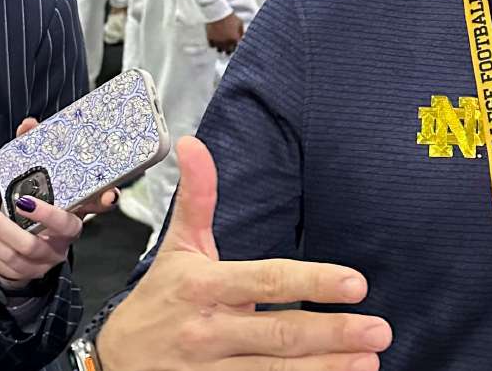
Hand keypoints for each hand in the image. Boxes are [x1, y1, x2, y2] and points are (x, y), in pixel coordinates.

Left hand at [0, 119, 118, 287]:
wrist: (20, 256)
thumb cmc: (33, 212)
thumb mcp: (38, 186)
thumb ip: (34, 155)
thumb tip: (28, 124)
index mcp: (76, 211)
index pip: (98, 205)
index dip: (106, 200)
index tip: (109, 195)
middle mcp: (66, 235)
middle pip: (67, 227)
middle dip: (47, 214)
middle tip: (23, 201)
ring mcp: (49, 254)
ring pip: (31, 246)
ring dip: (6, 229)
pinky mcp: (27, 269)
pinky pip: (9, 259)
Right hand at [97, 137, 391, 370]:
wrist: (112, 361)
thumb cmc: (160, 299)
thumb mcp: (178, 248)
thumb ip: (197, 197)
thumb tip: (193, 143)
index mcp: (204, 286)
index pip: (268, 280)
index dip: (313, 281)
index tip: (356, 283)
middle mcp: (208, 331)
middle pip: (279, 332)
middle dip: (333, 332)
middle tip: (379, 330)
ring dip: (325, 368)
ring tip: (368, 361)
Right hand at [205, 13, 243, 53]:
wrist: (218, 12)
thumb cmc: (230, 17)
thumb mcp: (240, 23)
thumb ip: (242, 32)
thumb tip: (243, 38)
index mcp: (234, 39)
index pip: (237, 49)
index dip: (237, 47)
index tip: (236, 46)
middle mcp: (226, 42)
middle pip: (228, 52)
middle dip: (230, 50)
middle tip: (230, 47)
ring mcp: (217, 41)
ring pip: (220, 50)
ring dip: (222, 48)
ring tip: (223, 45)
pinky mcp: (210, 39)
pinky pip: (212, 46)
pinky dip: (214, 44)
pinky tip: (216, 41)